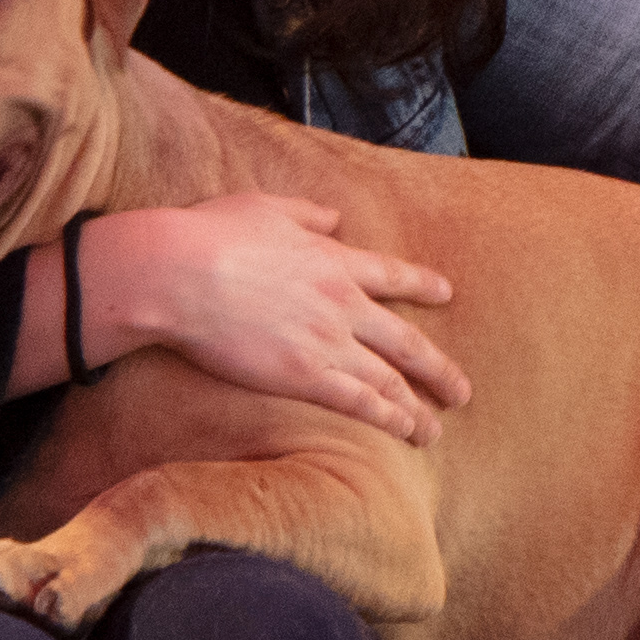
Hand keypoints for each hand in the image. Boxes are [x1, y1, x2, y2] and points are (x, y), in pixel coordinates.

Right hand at [90, 191, 461, 436]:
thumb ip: (307, 213)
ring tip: (436, 429)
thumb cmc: (209, 235)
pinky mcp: (303, 375)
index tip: (446, 293)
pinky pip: (359, 403)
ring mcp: (327, 341)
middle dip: (438, 369)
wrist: (177, 273)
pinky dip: (388, 419)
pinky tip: (407, 432)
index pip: (391, 275)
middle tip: (462, 390)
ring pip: (388, 380)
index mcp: (333, 259)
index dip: (423, 285)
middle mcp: (342, 302)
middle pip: (406, 340)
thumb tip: (335, 216)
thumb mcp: (265, 207)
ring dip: (416, 407)